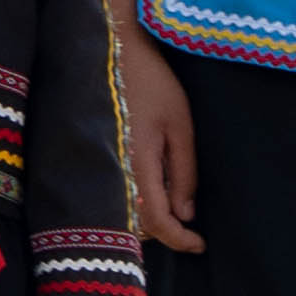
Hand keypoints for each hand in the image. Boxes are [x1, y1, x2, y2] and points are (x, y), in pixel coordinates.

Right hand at [110, 0, 202, 252]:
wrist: (113, 51)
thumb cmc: (153, 82)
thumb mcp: (180, 123)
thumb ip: (185, 171)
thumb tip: (187, 214)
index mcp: (137, 162)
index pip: (157, 220)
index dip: (180, 240)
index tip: (200, 245)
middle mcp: (114, 169)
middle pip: (137, 224)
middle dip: (165, 233)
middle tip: (191, 230)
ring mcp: (102, 163)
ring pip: (124, 212)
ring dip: (149, 221)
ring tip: (174, 213)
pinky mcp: (96, 155)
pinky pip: (114, 194)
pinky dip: (134, 205)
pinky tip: (152, 194)